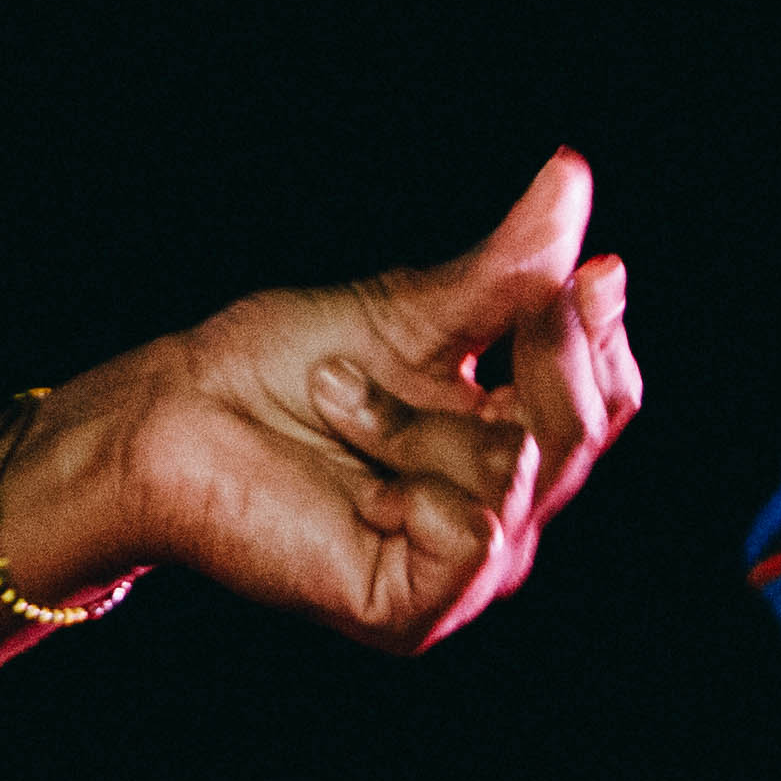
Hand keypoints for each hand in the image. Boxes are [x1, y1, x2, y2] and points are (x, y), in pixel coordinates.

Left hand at [0, 151, 637, 652]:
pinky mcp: (414, 608)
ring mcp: (460, 569)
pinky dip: (413, 487)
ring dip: (409, 419)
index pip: (605, 397)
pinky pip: (473, 536)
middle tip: (423, 330)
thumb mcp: (407, 311)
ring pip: (512, 471)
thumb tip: (571, 173)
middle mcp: (500, 513)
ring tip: (333, 399)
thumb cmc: (277, 366)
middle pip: (578, 431)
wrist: (174, 417)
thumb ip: (502, 269)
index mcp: (507, 444)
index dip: (598, 333)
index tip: (593, 272)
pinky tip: (358, 483)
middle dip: (517, 361)